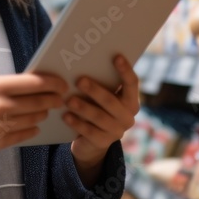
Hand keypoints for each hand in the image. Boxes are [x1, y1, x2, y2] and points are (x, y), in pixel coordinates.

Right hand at [0, 73, 67, 158]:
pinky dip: (33, 129)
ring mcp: (0, 126)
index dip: (53, 83)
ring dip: (43, 114)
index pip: (35, 82)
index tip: (63, 84)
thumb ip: (10, 85)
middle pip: (39, 102)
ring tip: (45, 111)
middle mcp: (0, 105)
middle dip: (54, 100)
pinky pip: (25, 135)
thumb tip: (38, 84)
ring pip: (35, 119)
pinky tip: (34, 125)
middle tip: (60, 99)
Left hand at [64, 54, 139, 181]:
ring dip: (83, 107)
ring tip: (68, 100)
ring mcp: (117, 131)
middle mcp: (128, 117)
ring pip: (99, 117)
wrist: (91, 141)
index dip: (125, 70)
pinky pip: (89, 131)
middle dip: (95, 90)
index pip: (132, 83)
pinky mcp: (103, 143)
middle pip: (112, 101)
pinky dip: (77, 123)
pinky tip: (66, 116)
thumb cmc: (96, 109)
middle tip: (79, 80)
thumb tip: (84, 62)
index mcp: (131, 101)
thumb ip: (101, 84)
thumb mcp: (101, 97)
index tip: (116, 56)